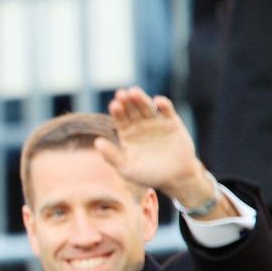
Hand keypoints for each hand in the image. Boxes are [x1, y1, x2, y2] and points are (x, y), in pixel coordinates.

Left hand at [94, 86, 214, 206]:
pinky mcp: (172, 122)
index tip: (114, 105)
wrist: (174, 178)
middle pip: (132, 109)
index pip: (119, 118)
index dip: (117, 111)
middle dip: (126, 101)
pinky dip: (163, 104)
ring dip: (141, 98)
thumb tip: (96, 143)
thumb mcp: (127, 168)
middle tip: (121, 94)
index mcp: (126, 133)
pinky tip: (157, 101)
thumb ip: (112, 156)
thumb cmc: (147, 175)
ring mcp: (156, 122)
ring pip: (146, 106)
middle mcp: (139, 125)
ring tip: (134, 92)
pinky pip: (167, 110)